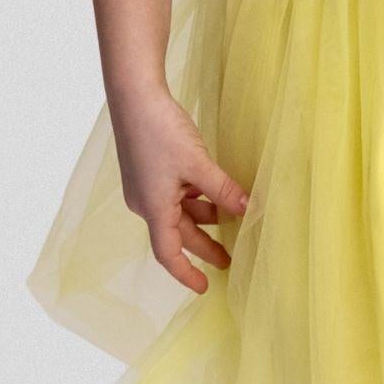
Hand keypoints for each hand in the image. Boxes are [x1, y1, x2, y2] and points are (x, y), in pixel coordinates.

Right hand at [111, 85, 249, 292]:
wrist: (134, 96)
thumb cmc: (160, 131)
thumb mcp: (198, 164)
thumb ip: (224, 190)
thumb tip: (250, 209)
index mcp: (154, 208)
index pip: (168, 253)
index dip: (186, 273)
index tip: (203, 287)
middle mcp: (146, 202)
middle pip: (177, 234)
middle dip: (204, 247)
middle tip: (229, 260)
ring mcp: (146, 186)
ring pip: (179, 211)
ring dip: (203, 219)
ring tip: (231, 220)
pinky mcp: (149, 169)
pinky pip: (175, 194)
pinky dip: (195, 198)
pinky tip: (214, 192)